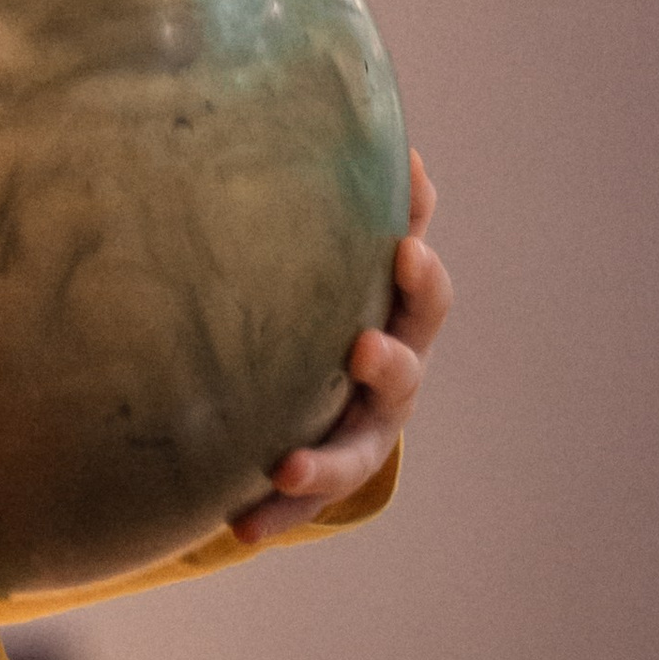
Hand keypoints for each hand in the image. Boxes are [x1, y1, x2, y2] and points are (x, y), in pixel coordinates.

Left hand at [231, 150, 449, 548]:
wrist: (318, 391)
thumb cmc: (325, 302)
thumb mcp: (341, 256)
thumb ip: (354, 202)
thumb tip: (378, 134)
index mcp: (399, 321)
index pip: (422, 293)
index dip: (418, 271)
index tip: (402, 248)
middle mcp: (390, 384)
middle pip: (405, 374)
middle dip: (390, 362)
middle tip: (363, 348)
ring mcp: (359, 436)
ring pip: (357, 453)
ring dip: (328, 457)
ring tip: (291, 461)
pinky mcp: (319, 480)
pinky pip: (299, 503)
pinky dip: (273, 513)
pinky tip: (236, 526)